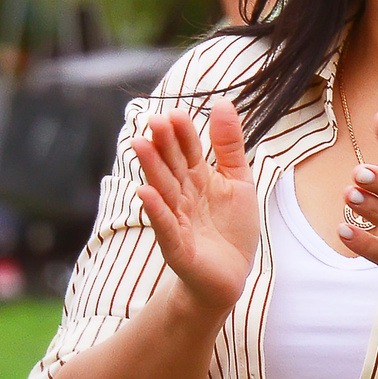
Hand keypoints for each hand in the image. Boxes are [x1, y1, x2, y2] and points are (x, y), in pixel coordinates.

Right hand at [130, 99, 257, 316]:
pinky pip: (164, 225)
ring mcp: (176, 219)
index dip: (183, 133)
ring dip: (151, 169)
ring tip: (140, 145)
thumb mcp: (238, 180)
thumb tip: (224, 102)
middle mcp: (182, 195)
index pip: (188, 149)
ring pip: (163, 189)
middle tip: (154, 121)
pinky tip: (144, 193)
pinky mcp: (176, 246)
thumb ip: (230, 145)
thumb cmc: (231, 228)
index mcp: (198, 177)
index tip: (176, 113)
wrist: (230, 276)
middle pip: (171, 165)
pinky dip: (156, 210)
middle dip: (163, 144)